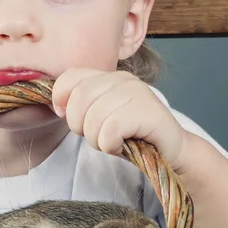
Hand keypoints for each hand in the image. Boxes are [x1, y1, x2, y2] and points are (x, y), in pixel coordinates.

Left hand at [51, 68, 189, 172]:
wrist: (170, 151)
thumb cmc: (129, 135)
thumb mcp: (99, 116)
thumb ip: (80, 106)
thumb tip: (58, 107)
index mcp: (108, 76)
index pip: (70, 76)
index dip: (60, 98)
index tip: (65, 116)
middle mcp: (122, 79)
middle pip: (78, 99)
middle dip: (79, 126)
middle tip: (96, 136)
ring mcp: (137, 92)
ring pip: (93, 118)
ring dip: (97, 139)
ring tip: (112, 142)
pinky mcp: (148, 112)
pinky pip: (110, 131)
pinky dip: (110, 145)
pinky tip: (122, 146)